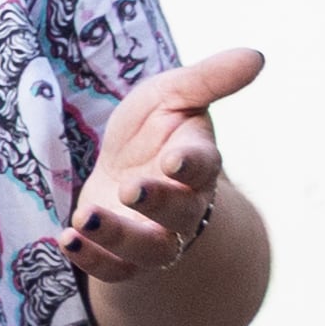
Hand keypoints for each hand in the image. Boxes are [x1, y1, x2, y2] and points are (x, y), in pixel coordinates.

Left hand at [71, 47, 262, 283]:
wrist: (129, 174)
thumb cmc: (154, 132)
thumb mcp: (172, 96)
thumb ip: (209, 79)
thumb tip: (257, 56)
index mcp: (196, 163)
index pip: (202, 166)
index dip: (190, 165)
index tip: (173, 160)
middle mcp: (181, 205)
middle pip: (178, 212)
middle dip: (157, 202)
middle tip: (133, 189)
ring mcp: (152, 235)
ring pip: (146, 248)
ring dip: (118, 236)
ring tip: (87, 217)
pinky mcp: (122, 258)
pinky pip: (112, 269)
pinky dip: (91, 259)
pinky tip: (66, 239)